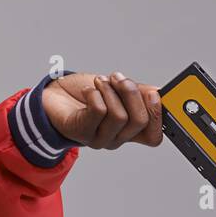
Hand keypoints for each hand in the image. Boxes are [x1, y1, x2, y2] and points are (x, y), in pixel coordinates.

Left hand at [42, 70, 163, 149]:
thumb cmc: (87, 95)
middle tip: (119, 78)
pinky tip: (89, 90)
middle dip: (132, 93)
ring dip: (110, 90)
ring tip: (100, 81)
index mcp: (130, 131)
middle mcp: (117, 138)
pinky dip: (95, 94)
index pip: (154, 136)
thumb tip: (161, 92)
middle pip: (139, 121)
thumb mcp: (118, 90)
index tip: (155, 92)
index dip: (158, 116)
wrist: (54, 96)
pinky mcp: (81, 132)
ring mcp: (99, 139)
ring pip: (119, 115)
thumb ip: (140, 93)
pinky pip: (98, 111)